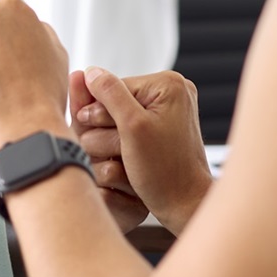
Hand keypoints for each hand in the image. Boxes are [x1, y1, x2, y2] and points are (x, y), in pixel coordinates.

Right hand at [73, 67, 212, 234]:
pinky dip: (125, 143)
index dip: (100, 114)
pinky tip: (130, 160)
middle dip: (109, 128)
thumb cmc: (164, 172)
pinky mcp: (165, 124)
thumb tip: (91, 72)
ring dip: (114, 138)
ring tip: (127, 159)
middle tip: (122, 152)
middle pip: (116, 101)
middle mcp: (172, 90)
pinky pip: (131, 127)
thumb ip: (110, 95)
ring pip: (121, 115)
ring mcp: (170, 108)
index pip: (112, 87)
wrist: (185, 204)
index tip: (105, 138)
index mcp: (167, 83)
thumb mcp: (132, 129)